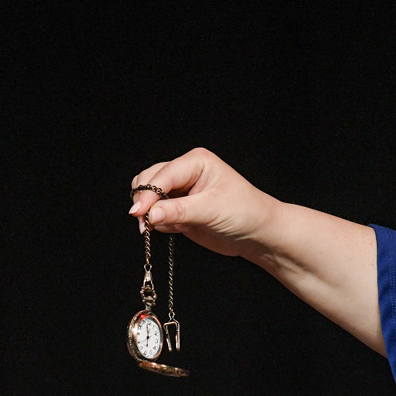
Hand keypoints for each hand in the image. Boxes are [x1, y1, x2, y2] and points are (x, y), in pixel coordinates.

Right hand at [129, 148, 280, 258]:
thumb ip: (178, 211)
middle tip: (144, 223)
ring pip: (149, 197)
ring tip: (156, 227)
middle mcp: (185, 172)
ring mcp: (181, 191)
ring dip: (149, 212)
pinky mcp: (179, 209)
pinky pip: (158, 214)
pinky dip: (159, 222)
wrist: (258, 234)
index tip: (138, 213)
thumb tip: (150, 214)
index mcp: (195, 162)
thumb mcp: (211, 210)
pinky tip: (176, 229)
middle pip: (149, 181)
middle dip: (144, 201)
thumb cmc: (244, 212)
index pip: (163, 175)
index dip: (148, 194)